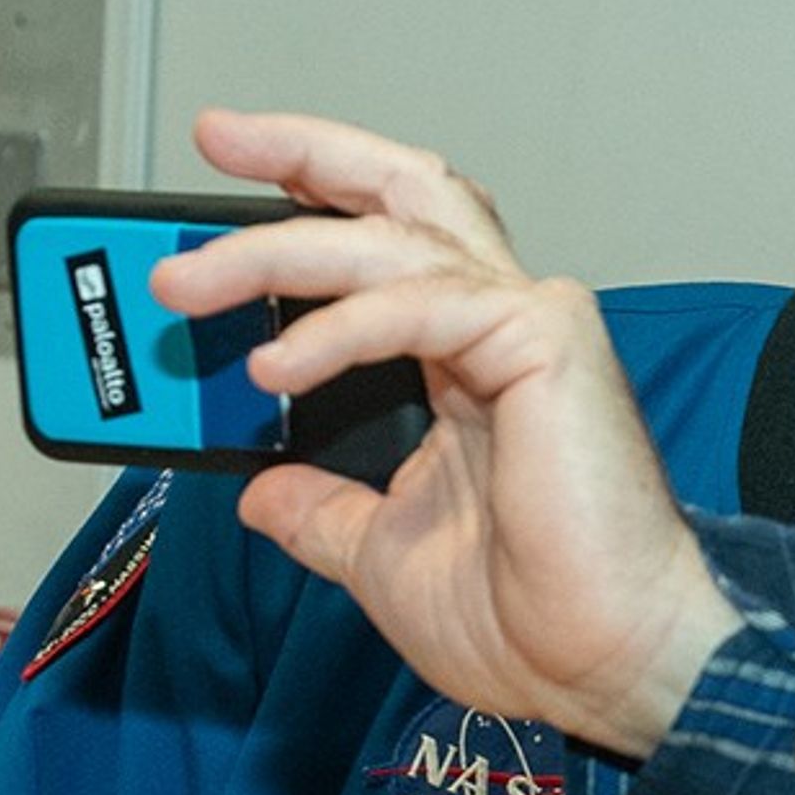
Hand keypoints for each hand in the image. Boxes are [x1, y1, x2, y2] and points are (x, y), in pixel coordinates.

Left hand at [151, 109, 738, 755]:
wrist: (606, 659)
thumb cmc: (535, 618)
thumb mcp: (383, 553)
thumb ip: (323, 509)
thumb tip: (260, 493)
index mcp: (473, 366)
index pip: (389, 248)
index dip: (308, 213)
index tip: (217, 213)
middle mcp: (506, 326)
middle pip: (405, 193)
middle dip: (306, 153)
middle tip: (220, 135)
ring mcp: (530, 326)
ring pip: (392, 237)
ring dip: (275, 250)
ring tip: (188, 287)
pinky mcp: (544, 344)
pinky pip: (418, 305)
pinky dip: (336, 329)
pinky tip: (275, 365)